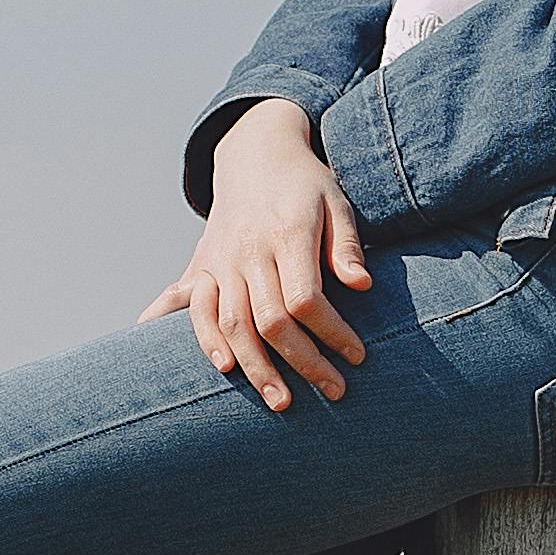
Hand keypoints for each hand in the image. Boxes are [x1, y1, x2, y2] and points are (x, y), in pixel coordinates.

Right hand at [149, 102, 371, 408]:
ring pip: (230, 323)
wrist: (254, 153)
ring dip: (254, 367)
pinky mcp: (201, 265)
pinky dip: (203, 339)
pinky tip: (221, 368)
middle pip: (268, 319)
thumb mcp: (336, 202)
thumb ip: (346, 245)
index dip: (331, 332)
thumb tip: (362, 285)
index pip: (305, 298)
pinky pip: (193, 308)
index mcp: (286, 232)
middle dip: (301, 362)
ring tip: (280, 401)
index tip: (357, 355)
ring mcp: (220, 259)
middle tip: (333, 391)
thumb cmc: (305, 185)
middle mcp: (248, 250)